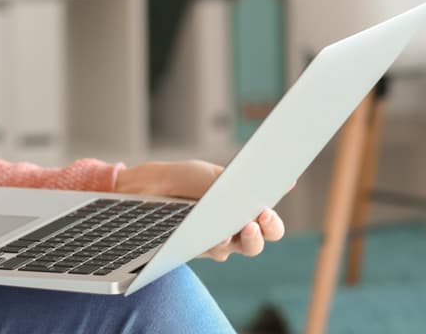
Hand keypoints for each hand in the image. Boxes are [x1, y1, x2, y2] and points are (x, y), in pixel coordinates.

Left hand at [116, 160, 286, 261]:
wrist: (144, 189)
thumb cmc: (180, 179)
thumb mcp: (206, 175)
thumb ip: (237, 182)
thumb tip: (281, 181)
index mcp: (243, 207)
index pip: (270, 219)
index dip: (274, 217)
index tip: (270, 206)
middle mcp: (236, 229)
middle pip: (264, 238)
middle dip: (267, 229)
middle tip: (259, 217)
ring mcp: (219, 242)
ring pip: (243, 248)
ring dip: (245, 239)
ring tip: (239, 227)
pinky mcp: (199, 249)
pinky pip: (214, 251)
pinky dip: (218, 242)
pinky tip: (215, 234)